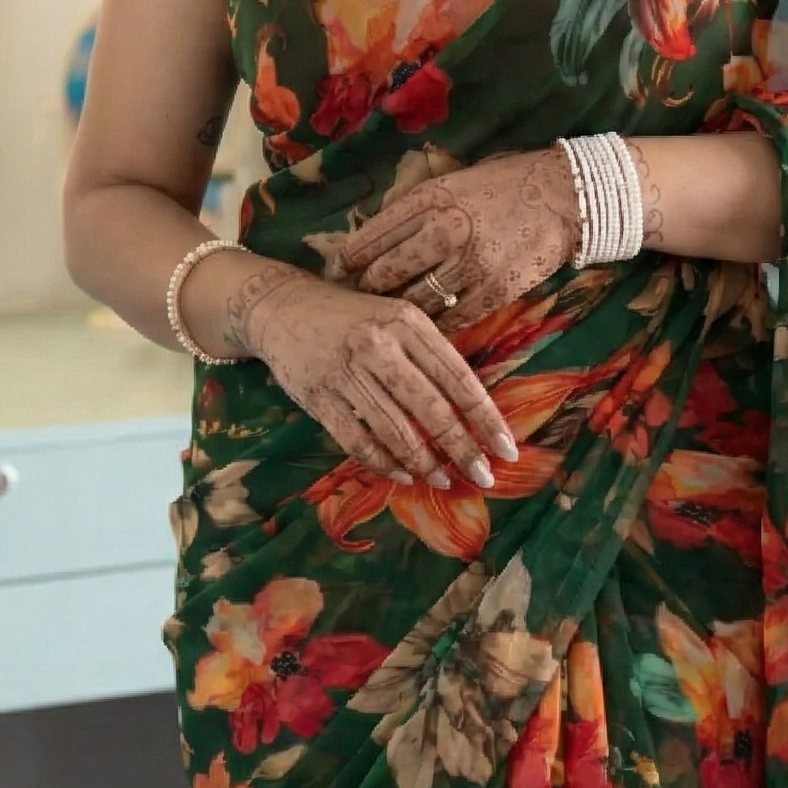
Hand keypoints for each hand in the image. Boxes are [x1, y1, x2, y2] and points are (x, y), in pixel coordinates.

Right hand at [233, 264, 518, 488]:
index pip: (458, 377)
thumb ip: (429, 355)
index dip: (485, 418)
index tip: (506, 448)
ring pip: (396, 429)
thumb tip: (474, 410)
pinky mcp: (319, 396)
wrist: (281, 306)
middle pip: (431, 408)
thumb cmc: (352, 317)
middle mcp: (380, 345)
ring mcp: (347, 371)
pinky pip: (358, 440)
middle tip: (483, 477)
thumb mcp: (396, 318)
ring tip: (444, 481)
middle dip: (462, 449)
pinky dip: (384, 462)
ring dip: (425, 463)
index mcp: (408, 323)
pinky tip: (404, 475)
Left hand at [330, 148, 580, 326]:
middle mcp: (446, 230)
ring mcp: (472, 264)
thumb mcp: (454, 179)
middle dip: (366, 288)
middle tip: (356, 298)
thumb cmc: (506, 183)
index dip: (347, 259)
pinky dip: (436, 324)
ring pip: (416, 299)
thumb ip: (418, 204)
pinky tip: (425, 326)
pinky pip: (453, 318)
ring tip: (387, 315)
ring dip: (399, 309)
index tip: (337, 272)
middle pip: (386, 272)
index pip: (372, 235)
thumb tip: (375, 233)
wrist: (567, 195)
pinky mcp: (497, 290)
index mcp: (431, 197)